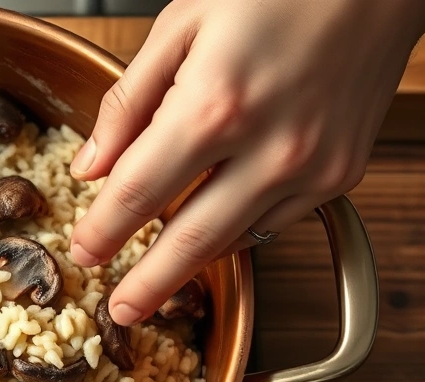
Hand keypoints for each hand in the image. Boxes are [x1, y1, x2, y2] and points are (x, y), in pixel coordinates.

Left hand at [69, 0, 424, 324]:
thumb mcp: (181, 25)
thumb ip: (129, 103)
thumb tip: (91, 165)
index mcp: (214, 107)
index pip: (137, 195)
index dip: (102, 231)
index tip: (83, 251)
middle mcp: (269, 149)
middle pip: (188, 242)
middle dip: (146, 285)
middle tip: (118, 310)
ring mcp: (312, 169)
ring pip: (234, 240)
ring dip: (189, 266)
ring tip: (153, 283)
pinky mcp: (341, 175)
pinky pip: (274, 223)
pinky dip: (235, 234)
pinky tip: (209, 234)